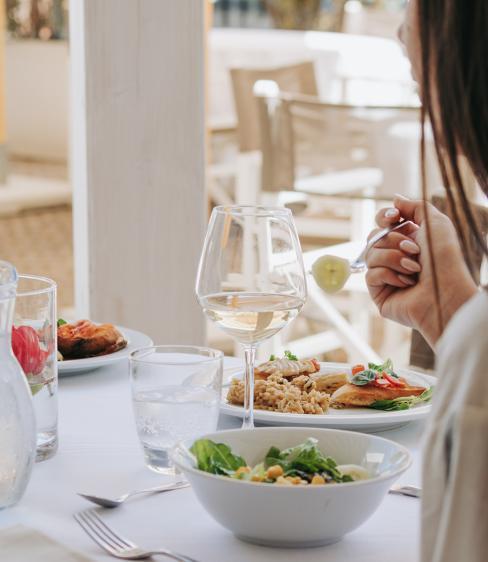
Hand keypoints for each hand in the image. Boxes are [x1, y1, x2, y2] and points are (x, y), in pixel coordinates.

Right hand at [365, 195, 476, 345]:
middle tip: (414, 250)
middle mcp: (395, 257)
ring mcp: (385, 275)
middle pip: (373, 237)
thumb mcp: (436, 223)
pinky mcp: (379, 292)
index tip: (394, 217)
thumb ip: (416, 207)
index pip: (382, 223)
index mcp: (407, 240)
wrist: (445, 291)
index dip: (384, 217)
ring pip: (370, 254)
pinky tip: (406, 283)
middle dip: (393, 240)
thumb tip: (395, 200)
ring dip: (394, 259)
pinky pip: (370, 274)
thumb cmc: (445, 259)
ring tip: (414, 269)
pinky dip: (389, 275)